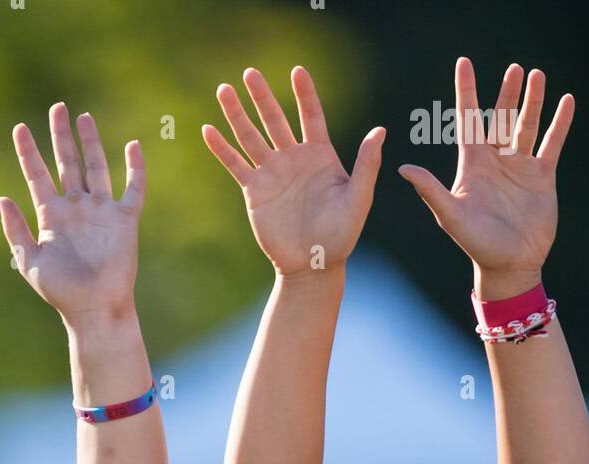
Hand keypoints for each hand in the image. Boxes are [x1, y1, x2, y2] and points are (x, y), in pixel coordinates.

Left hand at [0, 105, 142, 323]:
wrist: (94, 309)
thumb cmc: (61, 292)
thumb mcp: (30, 261)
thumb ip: (15, 229)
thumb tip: (0, 197)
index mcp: (51, 217)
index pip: (37, 176)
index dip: (28, 152)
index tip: (19, 129)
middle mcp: (75, 209)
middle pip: (67, 163)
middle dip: (60, 136)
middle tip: (57, 108)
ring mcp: (100, 212)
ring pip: (95, 168)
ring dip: (90, 143)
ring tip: (83, 117)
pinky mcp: (124, 220)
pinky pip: (133, 188)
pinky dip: (135, 168)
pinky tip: (133, 146)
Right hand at [203, 66, 383, 278]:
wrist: (313, 265)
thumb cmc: (341, 235)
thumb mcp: (359, 199)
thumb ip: (366, 165)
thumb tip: (380, 130)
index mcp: (320, 155)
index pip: (311, 116)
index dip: (304, 94)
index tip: (297, 72)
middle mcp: (294, 159)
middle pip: (275, 119)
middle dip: (262, 96)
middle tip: (250, 73)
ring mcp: (272, 173)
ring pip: (251, 137)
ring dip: (237, 114)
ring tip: (224, 90)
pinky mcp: (255, 191)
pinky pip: (236, 165)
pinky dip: (222, 149)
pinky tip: (208, 131)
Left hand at [398, 58, 573, 291]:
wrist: (509, 265)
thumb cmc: (476, 243)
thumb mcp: (450, 215)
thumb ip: (430, 190)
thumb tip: (402, 167)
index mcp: (472, 166)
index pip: (468, 121)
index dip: (466, 92)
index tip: (464, 64)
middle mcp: (495, 162)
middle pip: (500, 119)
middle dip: (506, 94)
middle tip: (513, 69)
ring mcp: (519, 168)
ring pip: (526, 126)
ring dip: (532, 102)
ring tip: (537, 75)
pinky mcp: (541, 177)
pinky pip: (551, 144)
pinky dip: (559, 123)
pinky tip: (566, 101)